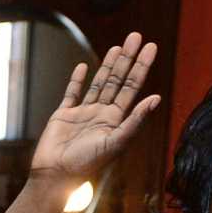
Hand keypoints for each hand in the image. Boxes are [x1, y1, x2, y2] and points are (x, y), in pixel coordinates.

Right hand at [27, 33, 161, 186]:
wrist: (55, 177)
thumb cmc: (86, 164)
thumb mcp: (115, 142)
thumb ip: (135, 120)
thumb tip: (156, 98)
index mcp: (116, 121)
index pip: (133, 87)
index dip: (142, 67)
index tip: (151, 47)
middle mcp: (102, 115)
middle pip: (118, 80)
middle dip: (128, 59)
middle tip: (136, 36)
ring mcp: (83, 114)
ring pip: (99, 84)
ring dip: (108, 65)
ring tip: (119, 46)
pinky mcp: (63, 116)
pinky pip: (71, 94)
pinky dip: (77, 80)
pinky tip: (84, 67)